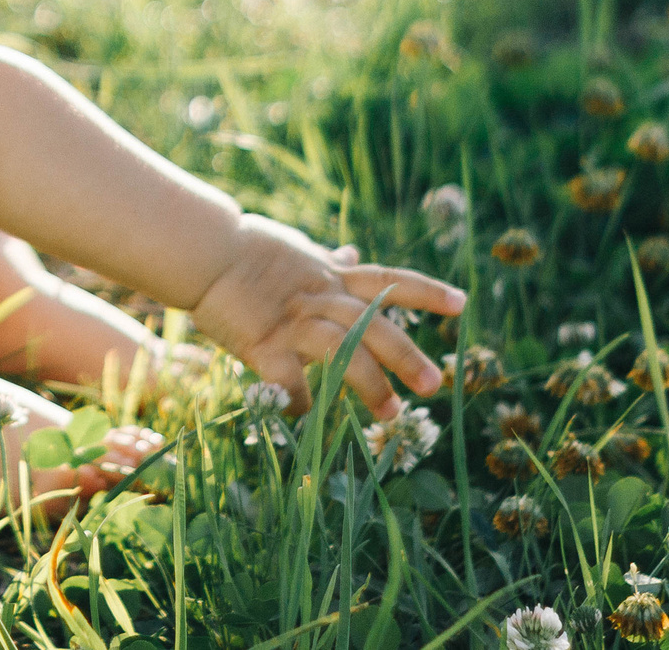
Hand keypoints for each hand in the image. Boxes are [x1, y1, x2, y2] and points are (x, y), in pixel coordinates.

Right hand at [187, 215, 463, 419]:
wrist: (205, 251)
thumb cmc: (248, 250)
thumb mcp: (297, 250)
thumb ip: (327, 261)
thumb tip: (352, 252)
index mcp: (332, 277)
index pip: (390, 281)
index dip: (427, 292)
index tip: (462, 305)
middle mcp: (322, 298)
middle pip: (375, 326)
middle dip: (407, 355)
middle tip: (434, 385)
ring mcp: (294, 321)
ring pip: (343, 351)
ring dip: (369, 384)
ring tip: (391, 415)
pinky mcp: (264, 343)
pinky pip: (288, 381)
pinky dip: (299, 402)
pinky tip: (304, 418)